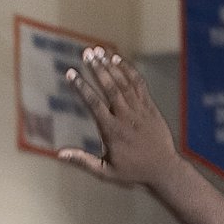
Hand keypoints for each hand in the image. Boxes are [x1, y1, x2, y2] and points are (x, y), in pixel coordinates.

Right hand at [58, 48, 181, 188]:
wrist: (163, 169)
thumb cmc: (132, 173)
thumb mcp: (104, 172)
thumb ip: (82, 161)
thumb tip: (59, 154)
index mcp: (112, 131)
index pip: (94, 104)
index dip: (81, 87)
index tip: (71, 74)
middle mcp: (126, 117)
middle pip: (110, 87)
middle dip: (97, 68)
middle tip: (86, 53)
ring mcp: (140, 110)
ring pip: (124, 83)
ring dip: (110, 65)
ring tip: (98, 51)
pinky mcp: (150, 107)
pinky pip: (139, 84)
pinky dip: (129, 70)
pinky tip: (118, 59)